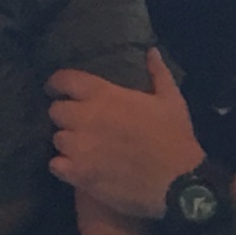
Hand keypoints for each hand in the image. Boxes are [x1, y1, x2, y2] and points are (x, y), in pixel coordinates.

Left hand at [48, 47, 207, 224]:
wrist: (179, 183)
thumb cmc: (176, 138)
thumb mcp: (172, 100)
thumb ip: (158, 73)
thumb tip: (152, 51)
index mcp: (104, 94)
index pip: (64, 80)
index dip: (57, 84)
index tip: (58, 90)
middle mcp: (85, 117)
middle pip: (56, 111)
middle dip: (66, 116)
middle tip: (80, 125)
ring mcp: (79, 147)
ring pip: (57, 139)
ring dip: (68, 143)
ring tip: (83, 149)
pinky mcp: (79, 173)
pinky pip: (56, 165)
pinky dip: (64, 166)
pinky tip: (78, 168)